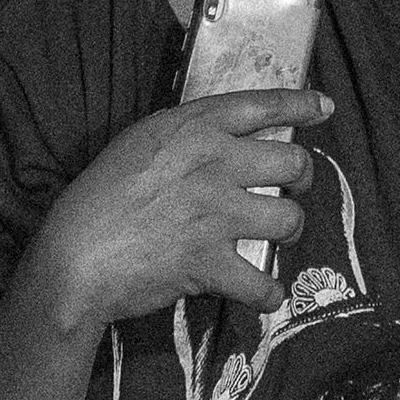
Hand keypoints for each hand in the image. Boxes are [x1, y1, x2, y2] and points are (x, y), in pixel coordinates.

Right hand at [34, 87, 329, 322]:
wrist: (75, 256)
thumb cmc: (98, 196)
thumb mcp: (140, 143)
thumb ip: (184, 137)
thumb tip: (218, 142)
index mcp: (193, 127)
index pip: (261, 105)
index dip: (300, 105)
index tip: (324, 108)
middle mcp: (215, 163)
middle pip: (294, 163)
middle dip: (302, 178)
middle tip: (293, 190)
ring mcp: (217, 214)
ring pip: (290, 219)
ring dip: (290, 233)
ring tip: (276, 240)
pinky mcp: (211, 263)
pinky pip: (263, 283)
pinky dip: (268, 294)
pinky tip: (264, 294)